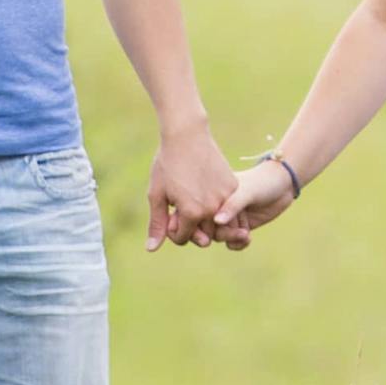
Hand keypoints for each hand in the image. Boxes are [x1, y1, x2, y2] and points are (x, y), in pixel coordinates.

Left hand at [145, 128, 240, 249]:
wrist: (188, 135)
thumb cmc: (167, 164)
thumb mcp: (157, 195)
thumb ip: (157, 224)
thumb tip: (151, 249)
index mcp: (191, 213)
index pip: (183, 238)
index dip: (173, 230)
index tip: (169, 214)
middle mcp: (212, 209)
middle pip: (204, 235)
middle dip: (191, 227)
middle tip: (181, 206)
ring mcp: (226, 198)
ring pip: (218, 224)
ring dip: (206, 218)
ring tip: (193, 200)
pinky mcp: (234, 187)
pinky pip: (228, 208)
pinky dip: (218, 207)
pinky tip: (205, 191)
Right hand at [204, 156, 297, 248]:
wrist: (283, 185)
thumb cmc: (262, 182)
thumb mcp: (246, 192)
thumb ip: (232, 205)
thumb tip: (216, 221)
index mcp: (212, 193)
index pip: (196, 211)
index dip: (195, 224)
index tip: (203, 232)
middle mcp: (218, 206)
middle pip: (206, 227)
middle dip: (219, 234)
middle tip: (237, 234)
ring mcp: (229, 218)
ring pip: (219, 236)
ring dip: (231, 239)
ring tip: (245, 235)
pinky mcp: (240, 227)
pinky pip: (232, 242)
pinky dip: (237, 244)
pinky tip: (248, 238)